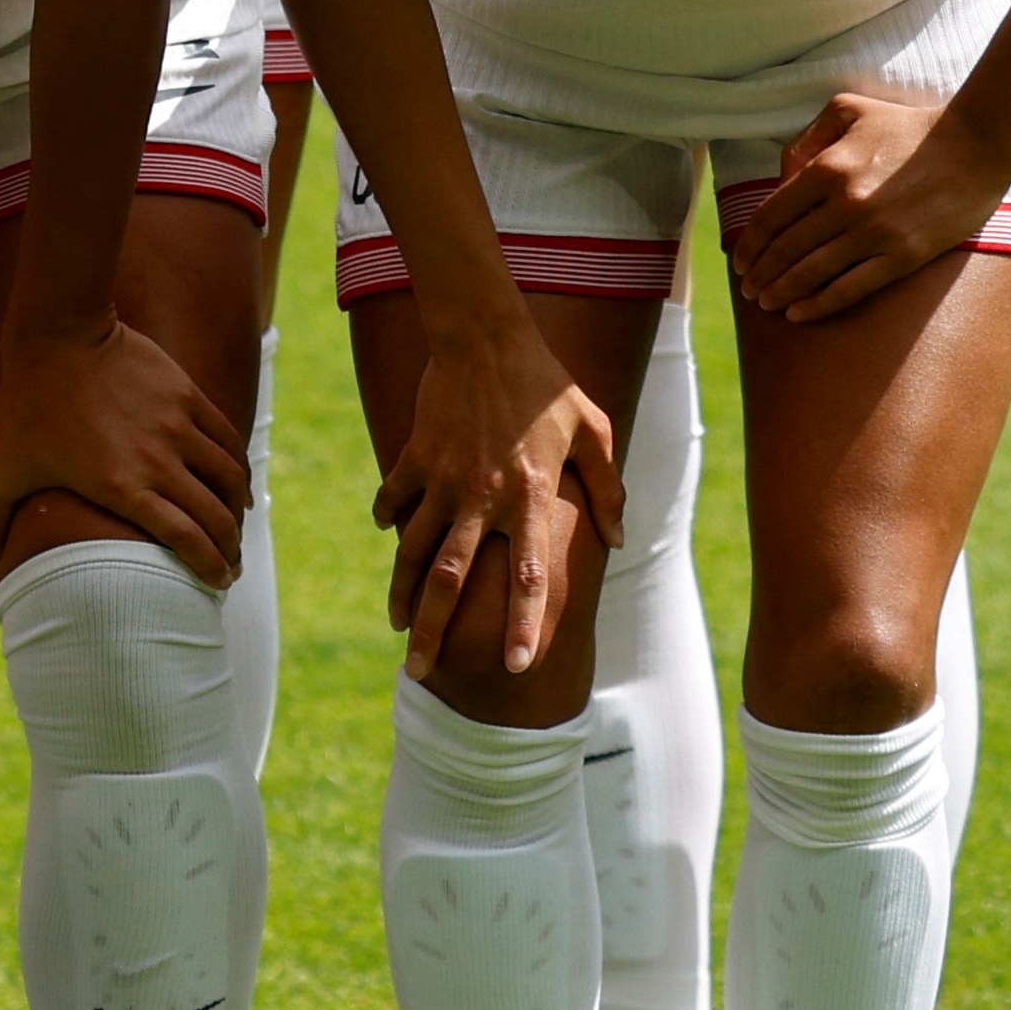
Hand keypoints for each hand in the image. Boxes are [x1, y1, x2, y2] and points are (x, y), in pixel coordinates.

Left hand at [0, 311, 248, 588]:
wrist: (57, 334)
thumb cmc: (26, 406)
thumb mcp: (1, 468)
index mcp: (121, 486)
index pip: (184, 538)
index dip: (208, 566)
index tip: (216, 585)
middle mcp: (158, 460)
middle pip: (216, 516)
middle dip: (230, 549)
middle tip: (231, 568)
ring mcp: (177, 426)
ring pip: (229, 479)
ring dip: (238, 511)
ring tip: (235, 530)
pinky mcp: (186, 396)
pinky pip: (227, 440)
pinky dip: (238, 469)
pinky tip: (238, 485)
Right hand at [368, 311, 621, 676]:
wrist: (485, 336)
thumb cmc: (549, 385)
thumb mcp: (593, 431)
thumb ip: (608, 488)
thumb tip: (619, 537)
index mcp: (530, 496)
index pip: (527, 575)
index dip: (523, 624)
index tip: (517, 666)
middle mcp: (482, 497)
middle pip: (452, 580)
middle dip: (435, 632)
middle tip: (421, 674)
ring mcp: (443, 478)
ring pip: (415, 550)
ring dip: (404, 593)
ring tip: (399, 626)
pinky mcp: (416, 456)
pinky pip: (396, 499)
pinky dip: (391, 520)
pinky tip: (392, 536)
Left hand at [725, 86, 1010, 323]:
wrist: (975, 144)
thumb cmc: (907, 125)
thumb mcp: (848, 110)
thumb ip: (807, 138)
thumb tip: (781, 175)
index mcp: (827, 168)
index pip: (771, 216)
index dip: (750, 245)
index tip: (740, 262)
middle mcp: (845, 203)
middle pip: (787, 249)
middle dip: (761, 274)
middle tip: (748, 290)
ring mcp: (875, 232)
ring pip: (813, 272)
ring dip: (783, 292)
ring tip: (767, 304)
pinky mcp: (904, 255)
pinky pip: (852, 287)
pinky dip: (820, 303)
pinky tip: (800, 313)